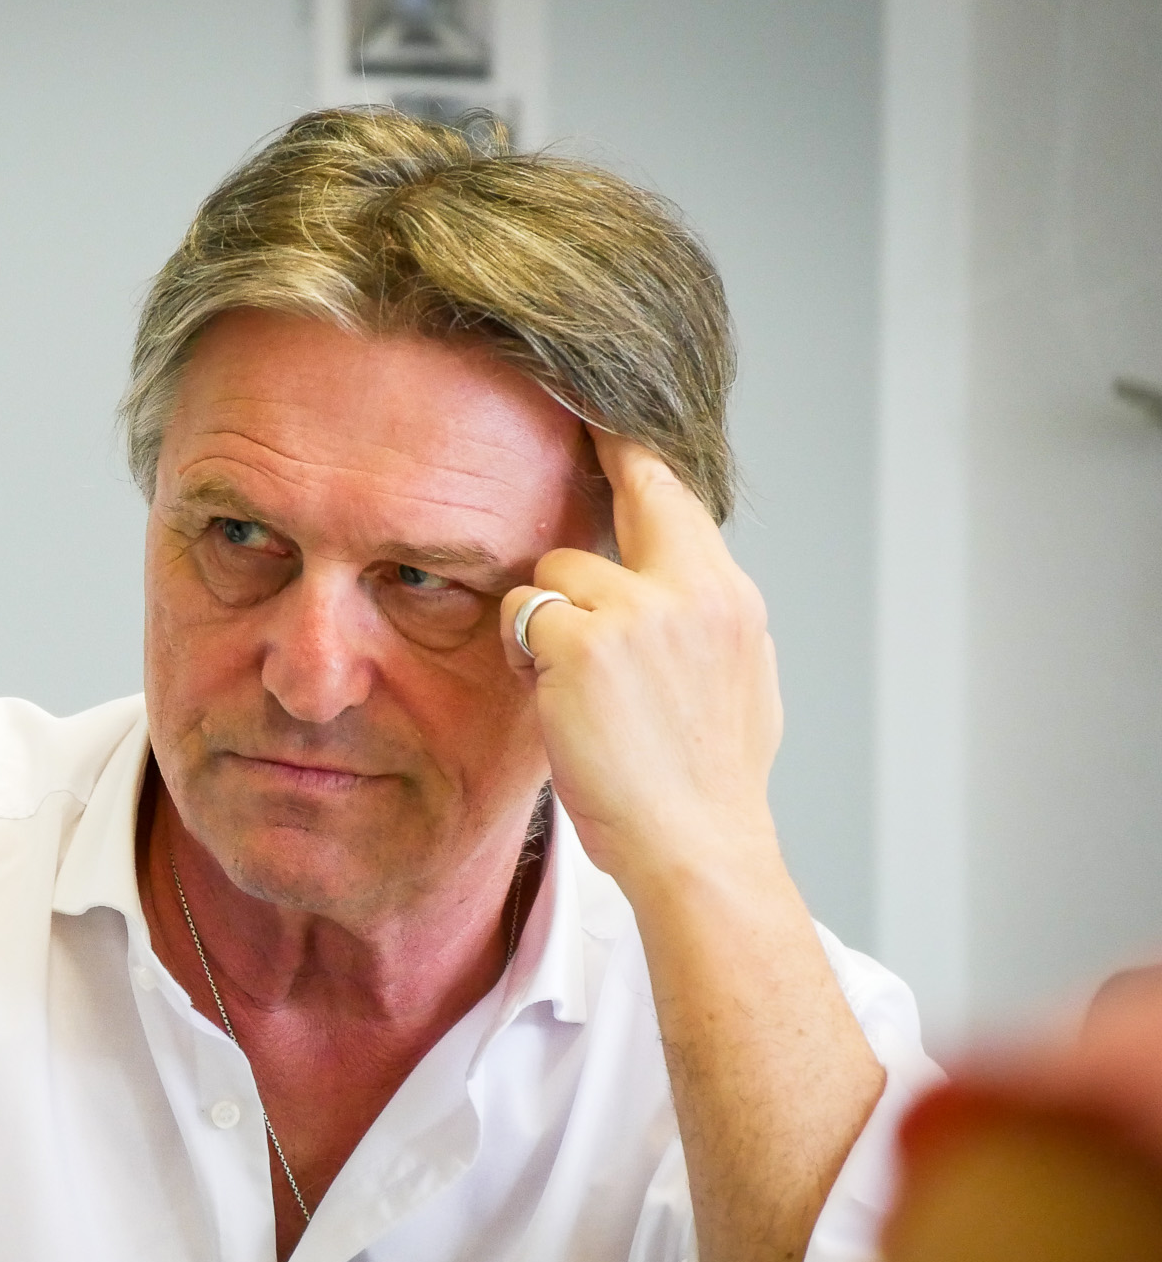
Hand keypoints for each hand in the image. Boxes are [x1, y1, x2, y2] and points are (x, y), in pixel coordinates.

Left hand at [500, 429, 782, 888]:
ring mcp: (638, 614)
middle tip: (565, 413)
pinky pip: (524, 614)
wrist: (697, 848)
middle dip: (599, 461)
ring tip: (570, 679)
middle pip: (632, 492)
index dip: (640, 453)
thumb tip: (685, 582)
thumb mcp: (738, 683)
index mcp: (730, 601)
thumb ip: (705, 621)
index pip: (681, 500)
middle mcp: (692, 592)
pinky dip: (524, 650)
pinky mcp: (582, 644)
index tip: (611, 413)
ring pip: (557, 569)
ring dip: (547, 615)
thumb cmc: (707, 783)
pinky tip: (548, 691)